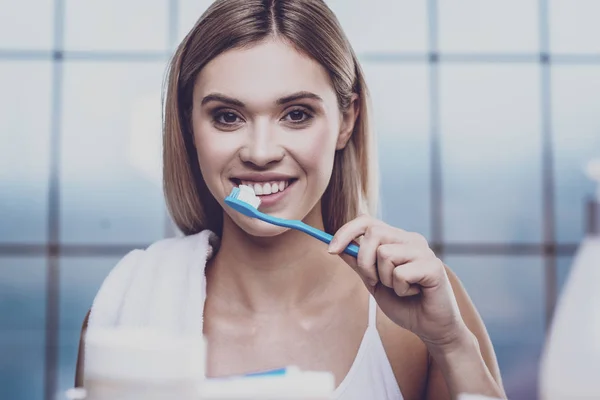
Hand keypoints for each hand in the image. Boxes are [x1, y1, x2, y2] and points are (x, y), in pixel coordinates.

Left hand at [328, 215, 468, 348]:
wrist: (430, 327)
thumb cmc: (404, 304)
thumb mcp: (374, 282)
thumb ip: (359, 264)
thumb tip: (337, 247)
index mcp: (396, 239)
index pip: (367, 221)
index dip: (345, 232)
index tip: (331, 250)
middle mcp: (410, 239)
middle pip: (374, 232)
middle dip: (365, 262)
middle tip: (375, 282)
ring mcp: (423, 251)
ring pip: (385, 253)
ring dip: (385, 279)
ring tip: (400, 289)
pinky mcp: (433, 266)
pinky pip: (401, 273)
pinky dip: (401, 290)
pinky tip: (413, 293)